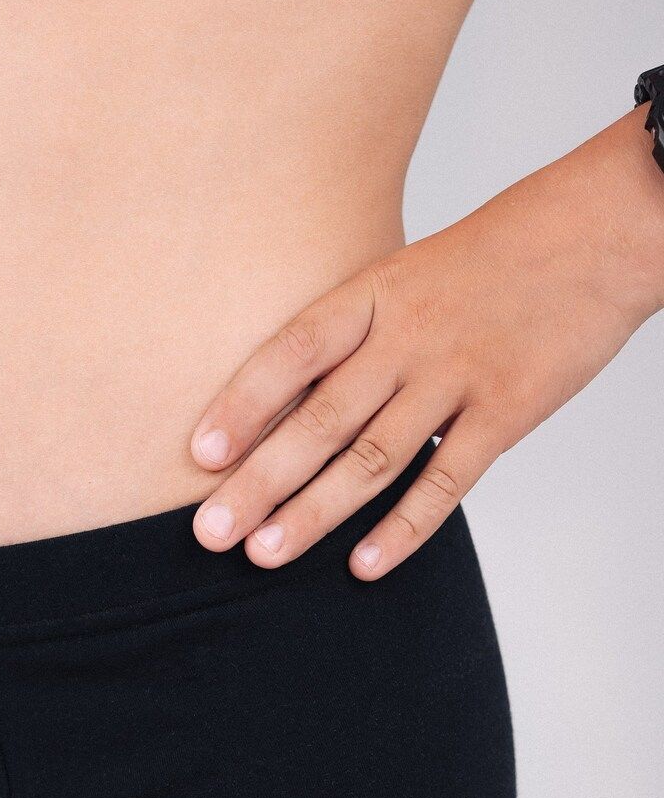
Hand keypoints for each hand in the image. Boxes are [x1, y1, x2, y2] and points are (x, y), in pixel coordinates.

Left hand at [191, 112, 663, 577]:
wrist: (598, 232)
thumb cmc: (491, 258)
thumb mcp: (406, 275)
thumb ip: (353, 336)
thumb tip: (284, 403)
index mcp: (373, 296)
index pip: (290, 354)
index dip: (241, 405)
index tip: (200, 455)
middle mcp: (407, 338)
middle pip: (320, 421)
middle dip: (258, 482)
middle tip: (210, 533)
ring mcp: (457, 377)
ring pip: (373, 459)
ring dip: (315, 513)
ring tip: (265, 556)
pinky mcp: (507, 413)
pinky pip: (446, 482)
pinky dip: (404, 528)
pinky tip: (363, 565)